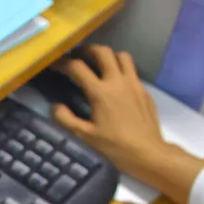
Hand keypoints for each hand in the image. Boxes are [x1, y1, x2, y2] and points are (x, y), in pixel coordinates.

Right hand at [53, 45, 203, 203]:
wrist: (148, 153)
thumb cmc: (115, 147)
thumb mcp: (85, 137)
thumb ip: (66, 119)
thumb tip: (56, 105)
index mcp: (101, 92)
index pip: (78, 67)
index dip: (63, 63)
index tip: (54, 64)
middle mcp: (118, 82)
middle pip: (102, 52)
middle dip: (87, 49)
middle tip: (77, 56)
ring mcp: (134, 84)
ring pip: (122, 56)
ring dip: (108, 56)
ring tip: (98, 64)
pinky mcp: (144, 91)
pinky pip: (132, 71)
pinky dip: (120, 70)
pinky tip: (115, 84)